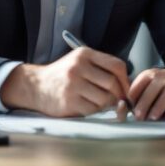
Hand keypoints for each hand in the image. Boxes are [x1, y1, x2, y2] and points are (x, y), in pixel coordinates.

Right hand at [1, 47, 129, 116]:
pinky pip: (93, 110)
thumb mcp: (80, 62)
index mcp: (84, 54)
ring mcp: (73, 85)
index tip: (127, 88)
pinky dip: (95, 111)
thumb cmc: (63, 75)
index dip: (126, 79)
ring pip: (105, 99)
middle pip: (112, 83)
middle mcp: (78, 67)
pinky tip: (88, 106)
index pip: (116, 65)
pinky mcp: (69, 102)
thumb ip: (102, 68)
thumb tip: (128, 85)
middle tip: (118, 100)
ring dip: (107, 104)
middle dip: (119, 95)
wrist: (36, 86)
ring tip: (100, 102)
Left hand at [128, 68, 164, 120]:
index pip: (137, 87)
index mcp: (150, 74)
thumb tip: (125, 108)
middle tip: (139, 117)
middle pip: (150, 92)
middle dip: (143, 106)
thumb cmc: (162, 86)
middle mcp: (163, 77)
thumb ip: (137, 93)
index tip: (130, 109)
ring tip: (152, 118)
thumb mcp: (149, 83)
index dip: (132, 100)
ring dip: (157, 110)